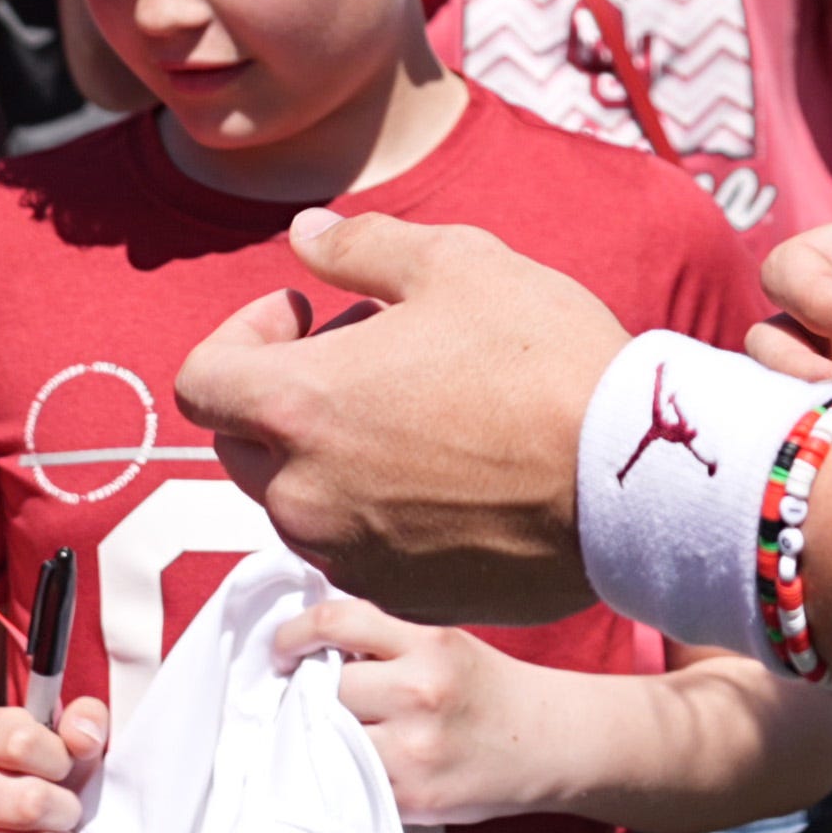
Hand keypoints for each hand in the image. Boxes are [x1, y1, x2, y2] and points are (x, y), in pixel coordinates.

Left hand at [177, 210, 626, 624]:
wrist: (632, 480)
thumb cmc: (544, 360)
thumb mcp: (456, 262)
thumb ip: (359, 246)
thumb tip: (304, 237)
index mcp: (297, 407)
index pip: (200, 380)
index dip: (241, 335)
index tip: (305, 314)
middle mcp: (304, 495)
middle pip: (244, 444)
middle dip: (285, 393)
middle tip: (367, 353)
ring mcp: (350, 556)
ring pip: (301, 500)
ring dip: (331, 453)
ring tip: (417, 412)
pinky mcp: (401, 595)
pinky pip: (358, 548)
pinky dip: (379, 509)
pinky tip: (450, 474)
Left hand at [278, 593, 559, 820]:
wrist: (552, 744)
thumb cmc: (490, 692)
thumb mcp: (445, 645)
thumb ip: (386, 643)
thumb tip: (310, 649)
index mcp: (429, 645)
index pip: (338, 622)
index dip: (294, 633)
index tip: (282, 649)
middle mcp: (421, 692)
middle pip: (328, 686)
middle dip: (313, 694)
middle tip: (308, 700)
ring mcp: (415, 749)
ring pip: (331, 737)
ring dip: (322, 736)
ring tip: (330, 735)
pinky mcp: (413, 798)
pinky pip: (351, 781)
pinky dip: (342, 773)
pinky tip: (350, 767)